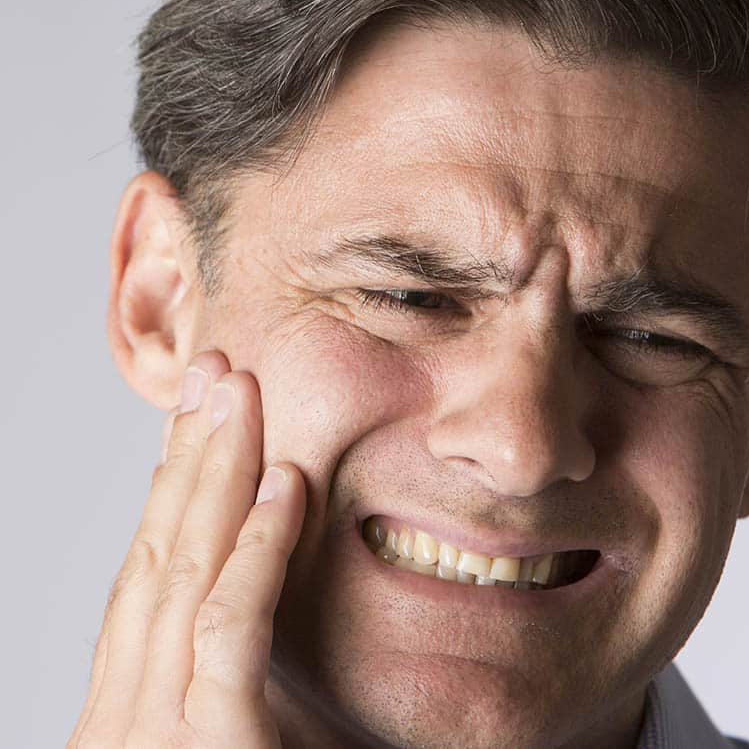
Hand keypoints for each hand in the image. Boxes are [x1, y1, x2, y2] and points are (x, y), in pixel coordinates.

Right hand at [68, 351, 305, 747]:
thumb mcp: (232, 747)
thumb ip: (237, 692)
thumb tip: (265, 626)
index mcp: (130, 708)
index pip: (147, 577)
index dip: (169, 489)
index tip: (196, 423)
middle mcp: (126, 711)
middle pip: (155, 553)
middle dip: (186, 453)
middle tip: (213, 373)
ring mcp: (154, 732)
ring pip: (183, 569)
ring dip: (215, 470)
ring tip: (239, 392)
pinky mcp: (208, 747)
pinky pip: (229, 625)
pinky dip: (257, 547)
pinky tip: (286, 484)